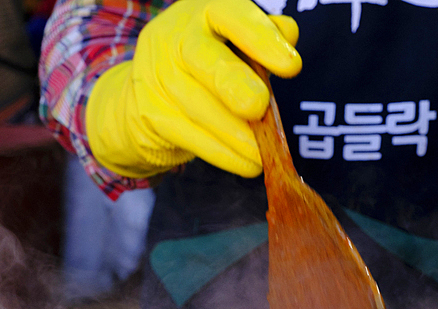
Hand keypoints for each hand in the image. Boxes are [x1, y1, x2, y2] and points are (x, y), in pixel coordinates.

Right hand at [85, 0, 300, 178]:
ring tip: (263, 154)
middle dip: (232, 84)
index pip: (231, 15)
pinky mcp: (151, 114)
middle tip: (258, 107)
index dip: (261, 38)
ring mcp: (157, 76)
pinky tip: (247, 164)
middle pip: (203, 58)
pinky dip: (223, 155)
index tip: (290, 66)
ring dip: (235, 135)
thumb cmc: (207, 65)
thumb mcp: (233, 44)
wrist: (147, 94)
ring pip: (199, 107)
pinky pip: (191, 137)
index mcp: (203, 12)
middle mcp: (174, 37)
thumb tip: (288, 34)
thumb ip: (262, 37)